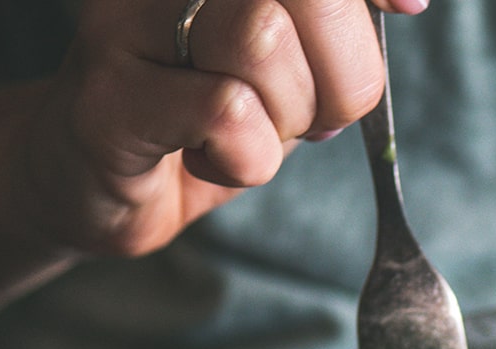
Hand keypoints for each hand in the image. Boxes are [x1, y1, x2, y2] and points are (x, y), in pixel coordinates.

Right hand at [0, 0, 423, 257]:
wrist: (87, 183)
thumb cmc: (196, 120)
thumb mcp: (285, 68)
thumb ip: (333, 27)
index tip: (408, 6)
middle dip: (339, 72)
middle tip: (306, 114)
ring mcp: (124, 26)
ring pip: (263, 40)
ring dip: (284, 118)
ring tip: (246, 137)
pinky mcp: (105, 97)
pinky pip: (224, 111)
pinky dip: (246, 158)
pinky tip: (213, 161)